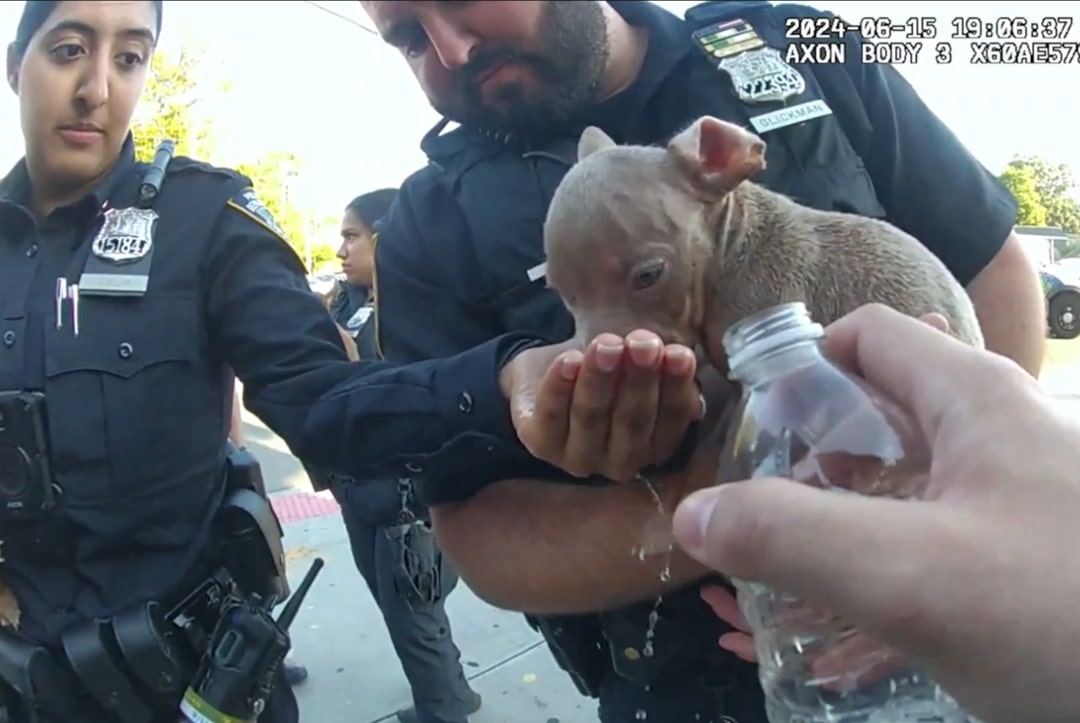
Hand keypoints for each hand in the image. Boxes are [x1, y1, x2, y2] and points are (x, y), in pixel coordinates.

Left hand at [501, 330, 703, 481]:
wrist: (558, 364)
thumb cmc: (613, 367)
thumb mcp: (644, 363)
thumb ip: (669, 368)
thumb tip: (690, 370)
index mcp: (655, 445)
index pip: (671, 420)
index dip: (676, 387)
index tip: (679, 353)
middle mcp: (621, 461)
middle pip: (632, 421)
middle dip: (639, 380)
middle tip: (642, 342)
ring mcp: (579, 458)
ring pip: (591, 418)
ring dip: (599, 380)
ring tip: (606, 344)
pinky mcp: (541, 445)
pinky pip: (551, 416)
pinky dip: (559, 387)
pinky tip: (568, 360)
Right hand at [671, 303, 1079, 722]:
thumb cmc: (1066, 613)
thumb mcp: (914, 574)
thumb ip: (789, 537)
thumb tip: (693, 515)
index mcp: (972, 403)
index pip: (866, 338)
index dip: (797, 367)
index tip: (746, 431)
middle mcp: (994, 441)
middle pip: (872, 424)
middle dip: (795, 473)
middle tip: (743, 526)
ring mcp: (1012, 511)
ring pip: (892, 505)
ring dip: (820, 544)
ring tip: (756, 596)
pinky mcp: (1020, 576)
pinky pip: (922, 566)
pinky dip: (863, 596)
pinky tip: (820, 650)